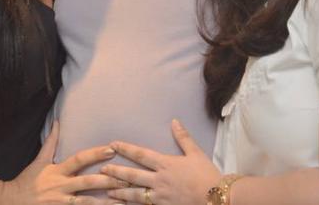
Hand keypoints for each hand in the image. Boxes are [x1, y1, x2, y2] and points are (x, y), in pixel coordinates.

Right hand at [0, 121, 121, 204]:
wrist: (10, 202)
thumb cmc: (27, 181)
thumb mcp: (38, 161)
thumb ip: (51, 142)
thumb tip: (56, 121)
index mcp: (58, 171)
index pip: (79, 160)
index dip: (95, 154)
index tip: (112, 149)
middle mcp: (61, 187)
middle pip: (88, 183)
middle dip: (108, 181)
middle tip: (127, 177)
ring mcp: (61, 203)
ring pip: (87, 204)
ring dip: (106, 203)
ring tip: (124, 201)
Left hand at [102, 120, 219, 204]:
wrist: (216, 197)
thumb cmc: (206, 175)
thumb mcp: (196, 153)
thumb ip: (183, 138)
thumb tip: (174, 121)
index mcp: (165, 164)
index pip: (141, 154)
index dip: (126, 149)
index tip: (113, 144)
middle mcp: (159, 180)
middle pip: (132, 175)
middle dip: (116, 172)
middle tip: (102, 170)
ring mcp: (160, 196)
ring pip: (135, 194)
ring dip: (120, 192)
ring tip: (109, 191)